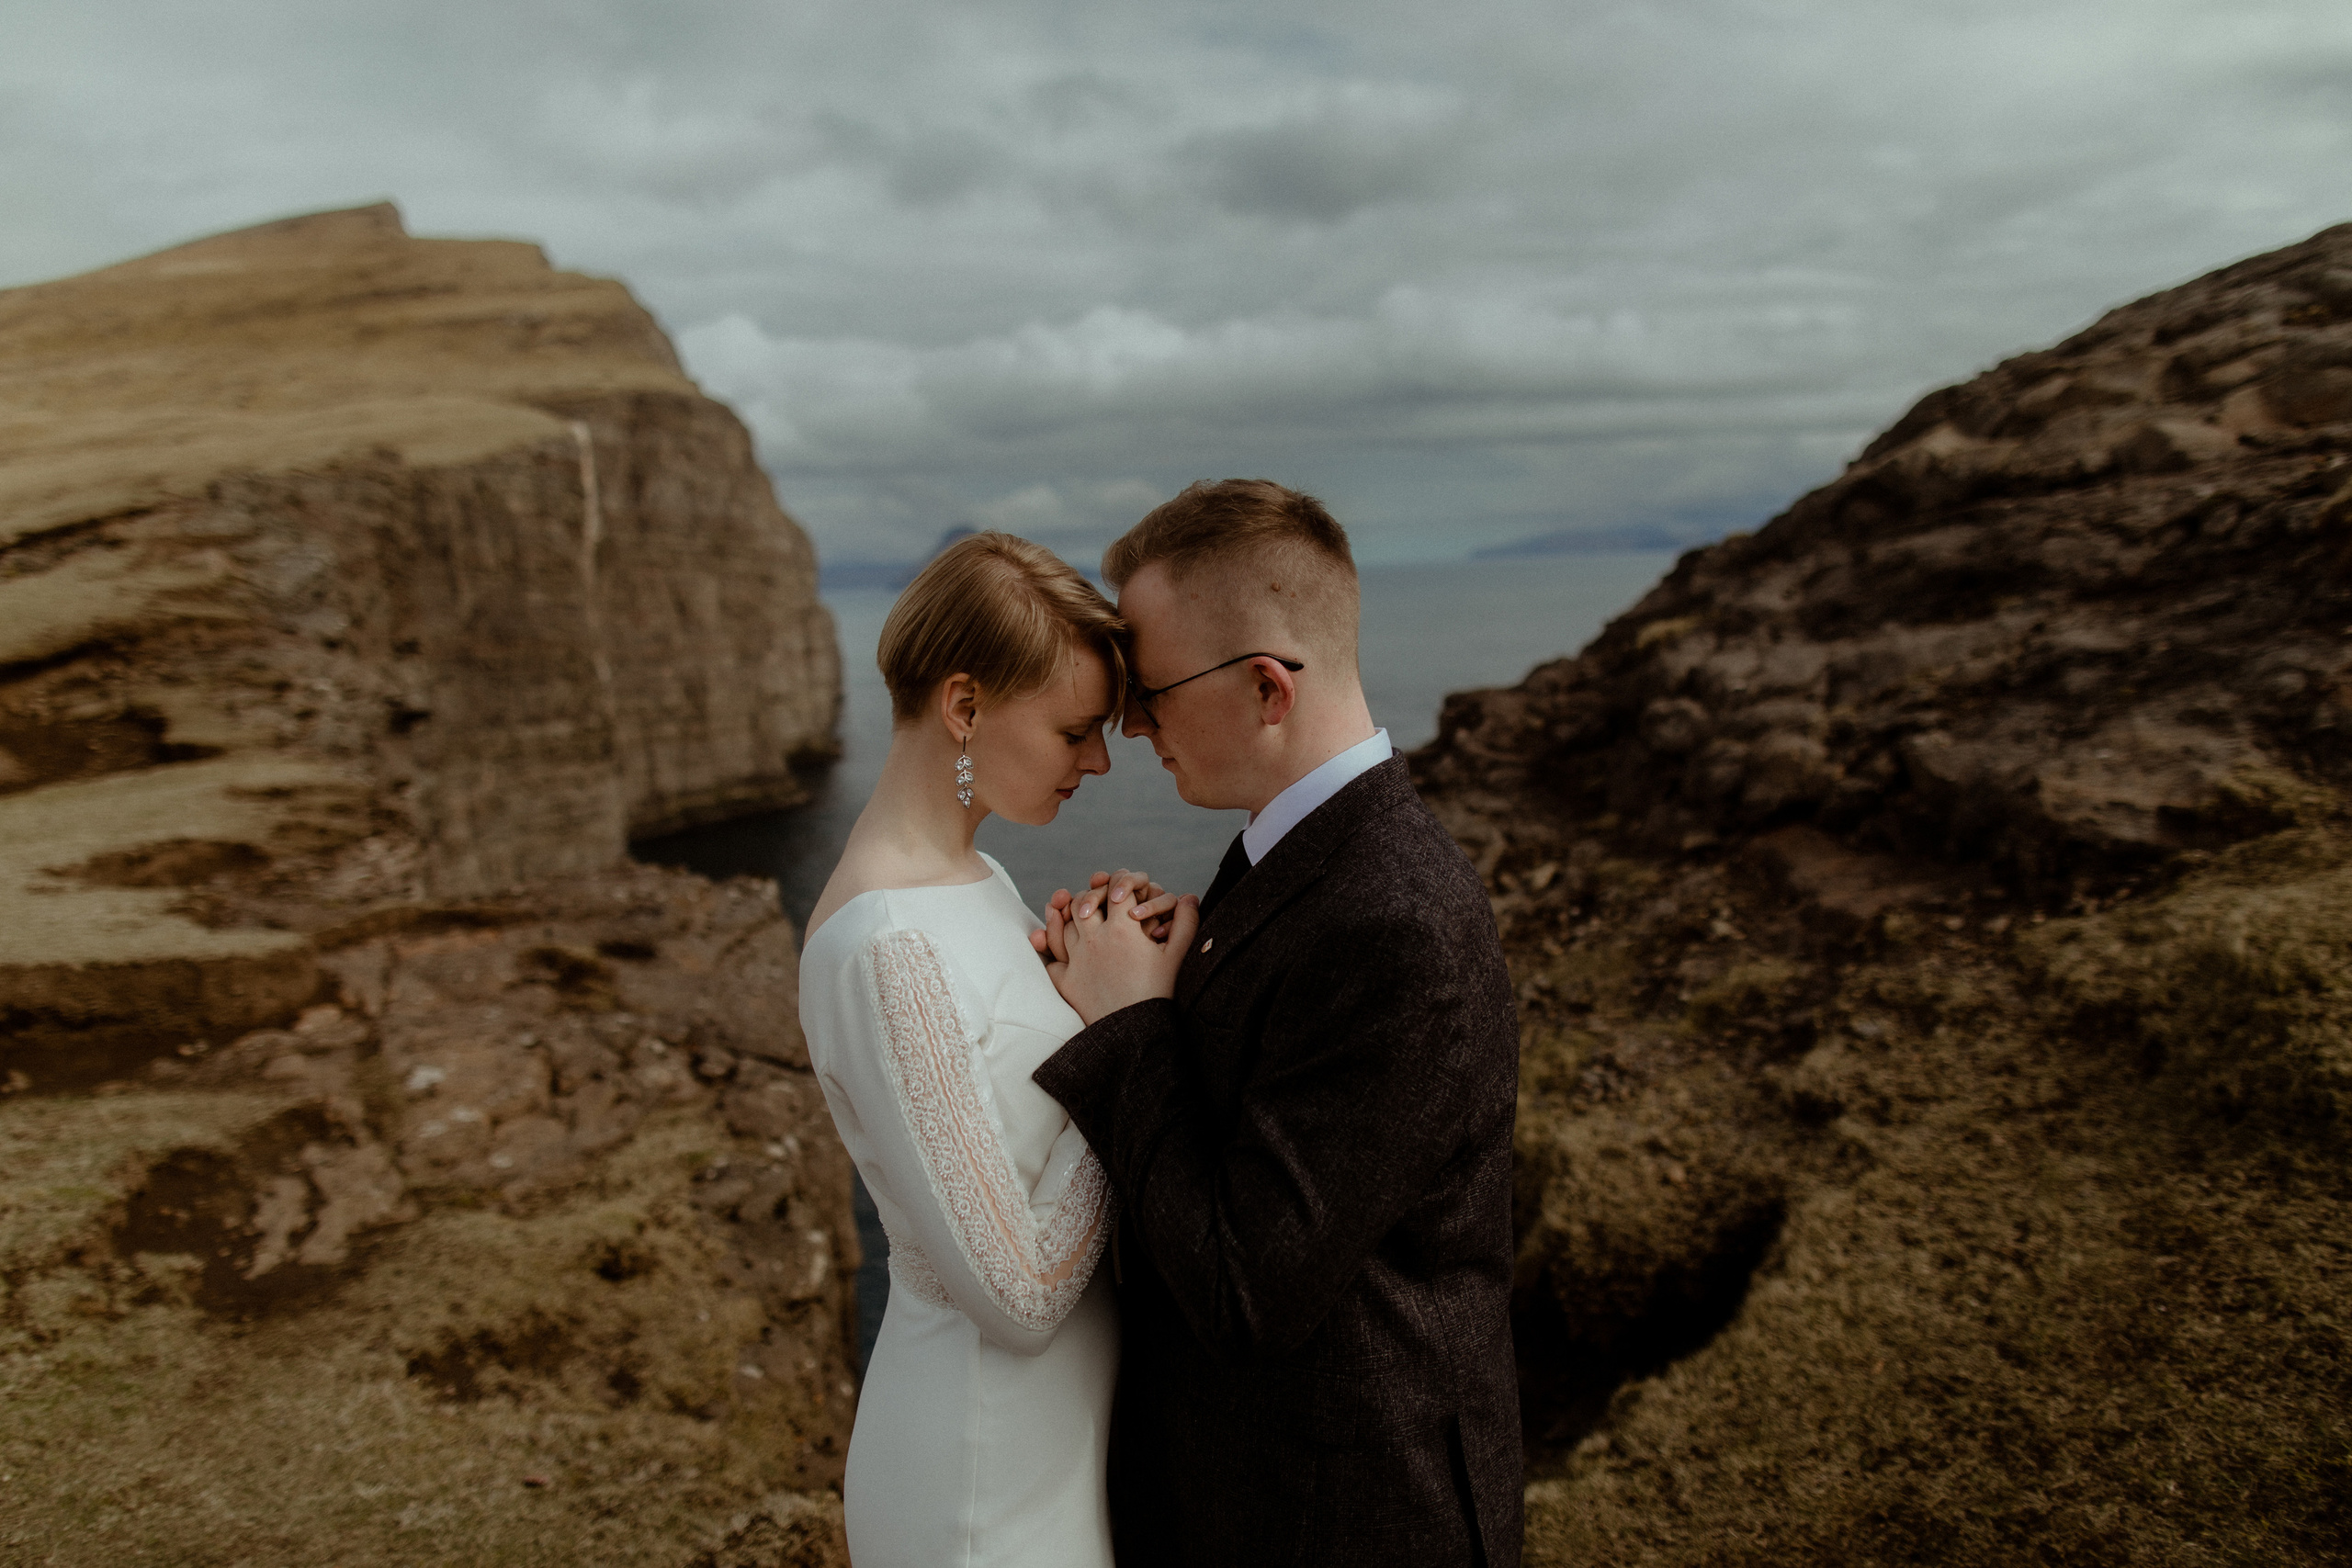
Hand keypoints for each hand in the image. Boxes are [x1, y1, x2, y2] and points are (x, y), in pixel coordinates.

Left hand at [1044, 878, 1200, 1025]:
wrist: (1137, 1035)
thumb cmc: (1161, 995)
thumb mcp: (1178, 957)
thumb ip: (1186, 923)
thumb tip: (1189, 896)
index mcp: (1122, 929)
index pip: (1117, 889)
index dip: (1122, 883)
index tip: (1126, 891)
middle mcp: (1095, 939)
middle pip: (1083, 902)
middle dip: (1092, 896)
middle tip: (1101, 902)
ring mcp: (1076, 960)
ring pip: (1065, 925)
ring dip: (1071, 917)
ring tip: (1082, 917)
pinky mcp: (1066, 982)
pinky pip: (1052, 955)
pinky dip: (1051, 944)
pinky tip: (1060, 943)